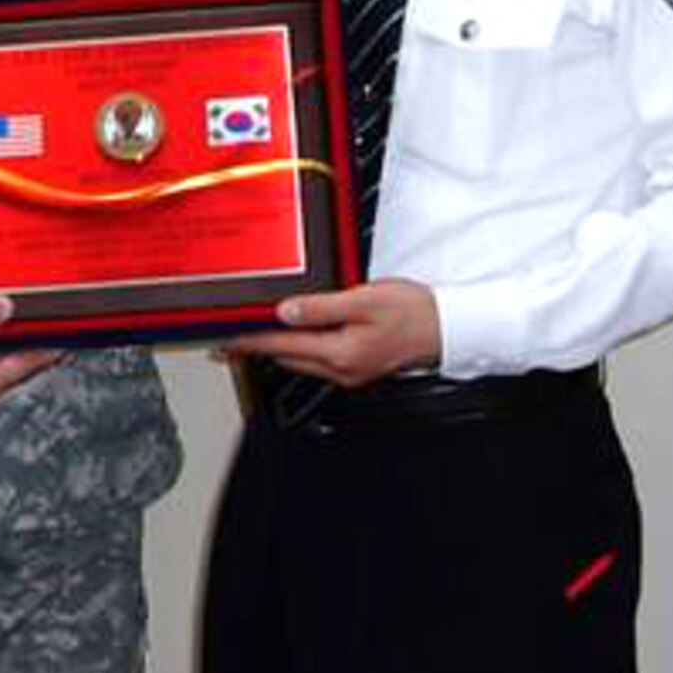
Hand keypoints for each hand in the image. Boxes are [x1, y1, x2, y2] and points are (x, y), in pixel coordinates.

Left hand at [224, 279, 440, 389]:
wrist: (449, 326)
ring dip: (277, 349)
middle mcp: (341, 369)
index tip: (224, 339)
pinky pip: (318, 360)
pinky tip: (295, 335)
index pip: (281, 347)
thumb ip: (321, 307)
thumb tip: (285, 312)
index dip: (249, 342)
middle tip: (230, 336)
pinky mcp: (358, 367)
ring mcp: (350, 372)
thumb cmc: (413, 311)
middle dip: (257, 347)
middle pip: (285, 359)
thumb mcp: (364, 300)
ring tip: (254, 334)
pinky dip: (299, 348)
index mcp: (340, 353)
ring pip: (300, 361)